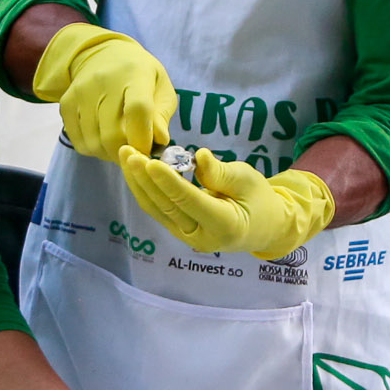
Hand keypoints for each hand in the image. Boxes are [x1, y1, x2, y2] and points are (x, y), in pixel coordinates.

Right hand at [34, 24, 174, 158]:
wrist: (103, 54)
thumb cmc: (140, 76)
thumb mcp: (161, 88)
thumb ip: (162, 115)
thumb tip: (160, 140)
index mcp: (135, 74)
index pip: (137, 109)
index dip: (142, 138)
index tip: (147, 151)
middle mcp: (104, 81)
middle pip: (112, 134)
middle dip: (126, 153)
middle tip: (134, 153)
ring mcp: (81, 92)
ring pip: (94, 143)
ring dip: (109, 154)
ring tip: (119, 145)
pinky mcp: (66, 104)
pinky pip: (78, 141)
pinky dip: (93, 149)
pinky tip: (102, 139)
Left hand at [117, 148, 332, 260]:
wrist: (264, 227)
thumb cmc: (259, 199)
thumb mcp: (248, 180)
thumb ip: (221, 172)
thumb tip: (198, 157)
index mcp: (224, 225)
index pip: (189, 201)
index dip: (168, 182)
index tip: (149, 161)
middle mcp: (201, 237)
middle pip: (166, 207)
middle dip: (144, 179)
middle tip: (128, 152)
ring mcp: (188, 237)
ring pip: (157, 209)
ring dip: (138, 183)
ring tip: (126, 157)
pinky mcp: (179, 231)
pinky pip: (159, 210)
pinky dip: (145, 189)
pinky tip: (135, 170)